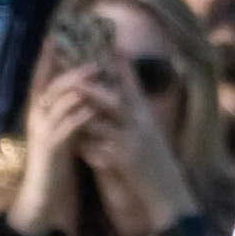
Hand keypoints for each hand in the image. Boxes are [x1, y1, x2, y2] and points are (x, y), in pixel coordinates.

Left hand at [29, 58, 190, 235]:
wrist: (169, 191)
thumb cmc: (158, 162)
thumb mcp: (151, 133)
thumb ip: (136, 116)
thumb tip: (124, 99)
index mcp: (145, 115)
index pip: (133, 85)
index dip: (123, 65)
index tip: (114, 44)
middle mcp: (140, 124)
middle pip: (113, 100)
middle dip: (91, 89)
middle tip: (73, 79)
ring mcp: (133, 142)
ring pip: (102, 124)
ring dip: (82, 120)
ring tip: (64, 113)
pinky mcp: (126, 161)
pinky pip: (101, 151)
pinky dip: (88, 149)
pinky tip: (76, 149)